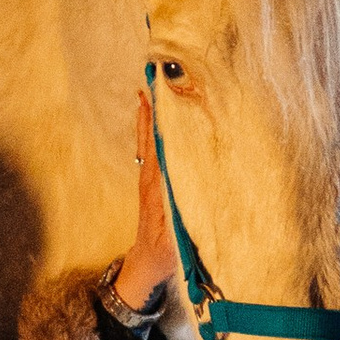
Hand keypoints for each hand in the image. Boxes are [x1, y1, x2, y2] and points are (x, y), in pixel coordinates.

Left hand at [111, 88, 181, 316]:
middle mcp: (152, 176)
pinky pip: (151, 149)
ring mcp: (150, 178)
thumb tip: (191, 182)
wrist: (148, 263)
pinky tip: (154, 115)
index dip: (162, 119)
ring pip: (150, 139)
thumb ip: (181, 211)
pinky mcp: (153, 181)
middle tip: (157, 76)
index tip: (162, 92)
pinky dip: (152, 129)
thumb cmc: (166, 250)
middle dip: (155, 107)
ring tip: (153, 87)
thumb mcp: (176, 233)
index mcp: (158, 185)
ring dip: (152, 114)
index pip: (160, 144)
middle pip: (153, 135)